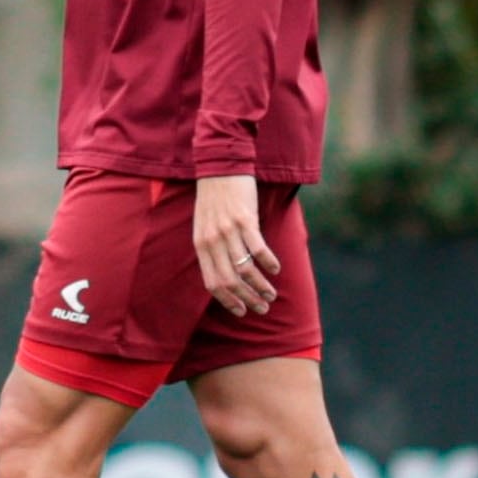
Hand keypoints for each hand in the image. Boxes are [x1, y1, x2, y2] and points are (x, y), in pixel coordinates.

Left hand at [193, 174, 277, 317]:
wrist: (219, 166)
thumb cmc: (214, 198)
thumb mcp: (204, 225)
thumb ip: (211, 248)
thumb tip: (225, 273)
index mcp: (201, 245)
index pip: (212, 283)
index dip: (228, 300)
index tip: (242, 311)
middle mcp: (213, 241)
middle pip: (230, 281)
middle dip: (248, 299)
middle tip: (262, 308)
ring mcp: (228, 231)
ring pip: (245, 269)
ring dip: (261, 286)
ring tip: (272, 294)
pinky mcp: (245, 219)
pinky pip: (258, 249)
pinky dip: (268, 263)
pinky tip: (276, 269)